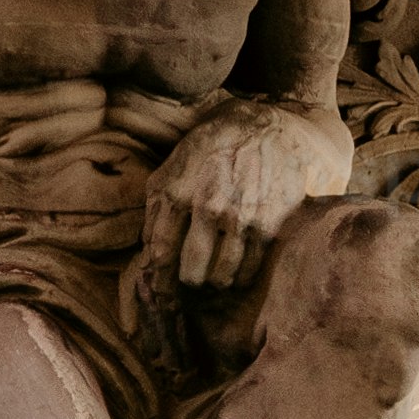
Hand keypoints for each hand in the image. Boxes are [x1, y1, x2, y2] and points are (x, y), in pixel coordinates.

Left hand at [141, 100, 347, 294]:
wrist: (271, 126)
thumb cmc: (217, 143)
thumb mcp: (177, 161)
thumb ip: (157, 202)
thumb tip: (147, 248)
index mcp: (178, 191)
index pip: (161, 253)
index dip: (160, 280)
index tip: (163, 291)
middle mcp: (207, 206)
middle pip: (191, 272)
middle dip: (190, 282)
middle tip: (193, 282)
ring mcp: (240, 216)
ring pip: (222, 276)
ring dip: (217, 283)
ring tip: (217, 279)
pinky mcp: (270, 223)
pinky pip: (250, 268)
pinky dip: (242, 276)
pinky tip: (239, 271)